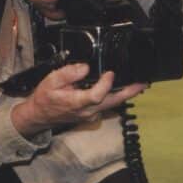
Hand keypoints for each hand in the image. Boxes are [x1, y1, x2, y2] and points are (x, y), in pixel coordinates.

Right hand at [11, 63, 146, 137]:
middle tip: (143, 83)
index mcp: (77, 102)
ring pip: (112, 104)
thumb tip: (85, 67)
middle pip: (113, 102)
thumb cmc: (44, 98)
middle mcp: (87, 111)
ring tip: (139, 84)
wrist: (39, 115)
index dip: (106, 83)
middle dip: (130, 92)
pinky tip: (118, 89)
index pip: (97, 94)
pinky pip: (106, 106)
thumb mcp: (50, 81)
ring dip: (126, 94)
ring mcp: (91, 115)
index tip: (110, 72)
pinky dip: (114, 97)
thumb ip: (68, 73)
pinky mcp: (91, 115)